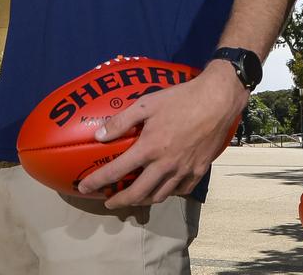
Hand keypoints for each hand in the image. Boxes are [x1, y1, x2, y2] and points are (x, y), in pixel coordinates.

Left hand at [77, 62, 247, 207]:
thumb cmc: (181, 99)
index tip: (84, 187)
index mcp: (149, 148)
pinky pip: (180, 190)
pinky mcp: (199, 171)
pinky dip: (168, 193)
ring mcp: (183, 171)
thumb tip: (99, 136)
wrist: (218, 100)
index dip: (97, 181)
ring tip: (134, 197)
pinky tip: (163, 188)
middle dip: (120, 201)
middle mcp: (165, 165)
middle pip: (137, 193)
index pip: (116, 171)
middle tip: (109, 203)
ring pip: (159, 196)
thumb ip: (122, 121)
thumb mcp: (147, 103)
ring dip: (143, 200)